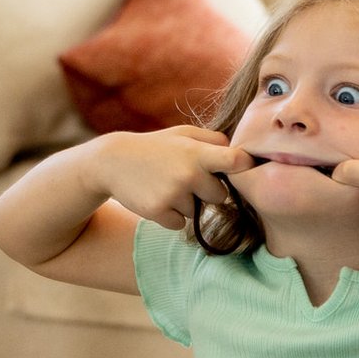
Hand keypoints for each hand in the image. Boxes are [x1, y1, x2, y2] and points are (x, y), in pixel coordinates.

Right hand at [93, 126, 253, 230]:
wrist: (112, 162)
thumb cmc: (156, 146)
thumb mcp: (183, 133)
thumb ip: (214, 141)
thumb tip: (243, 155)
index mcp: (197, 152)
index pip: (236, 161)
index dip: (246, 166)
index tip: (245, 169)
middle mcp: (188, 174)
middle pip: (220, 196)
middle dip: (208, 191)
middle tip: (186, 178)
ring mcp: (173, 194)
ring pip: (197, 211)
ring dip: (186, 203)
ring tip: (166, 185)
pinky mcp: (158, 212)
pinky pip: (180, 223)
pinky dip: (172, 215)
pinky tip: (158, 197)